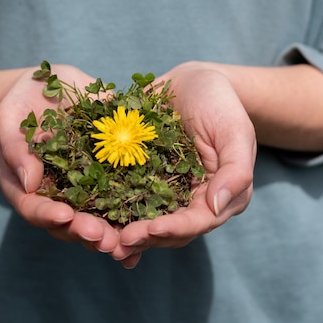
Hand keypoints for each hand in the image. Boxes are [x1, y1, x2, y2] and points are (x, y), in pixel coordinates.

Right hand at [0, 64, 118, 253]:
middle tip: (104, 239)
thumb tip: (28, 182)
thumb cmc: (24, 100)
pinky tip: (150, 231)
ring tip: (126, 244)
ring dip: (110, 235)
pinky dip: (133, 218)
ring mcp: (81, 188)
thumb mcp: (11, 116)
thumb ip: (15, 146)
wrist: (50, 86)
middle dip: (86, 232)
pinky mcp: (107, 177)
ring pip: (95, 219)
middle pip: (66, 223)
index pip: (32, 208)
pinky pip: (120, 199)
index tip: (66, 216)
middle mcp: (54, 193)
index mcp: (25, 184)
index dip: (48, 215)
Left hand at [114, 62, 256, 265]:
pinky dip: (107, 208)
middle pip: (167, 230)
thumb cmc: (221, 103)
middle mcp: (188, 200)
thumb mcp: (235, 131)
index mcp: (216, 196)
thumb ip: (235, 171)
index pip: (196, 221)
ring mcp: (162, 189)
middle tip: (118, 241)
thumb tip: (216, 206)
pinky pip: (122, 195)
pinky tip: (86, 216)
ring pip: (142, 219)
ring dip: (122, 231)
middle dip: (143, 237)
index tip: (152, 230)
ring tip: (99, 237)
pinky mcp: (139, 176)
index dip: (174, 229)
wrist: (194, 81)